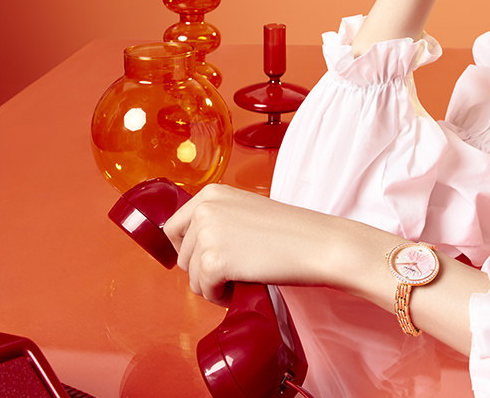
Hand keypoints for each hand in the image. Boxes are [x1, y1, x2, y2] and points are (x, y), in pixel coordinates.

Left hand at [163, 184, 339, 304]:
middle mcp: (204, 209)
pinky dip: (223, 296)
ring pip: (192, 278)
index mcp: (211, 193)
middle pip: (182, 256)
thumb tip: (191, 247)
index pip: (173, 228)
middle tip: (236, 269)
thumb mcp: (245, 210)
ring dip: (215, 285)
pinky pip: (205, 291)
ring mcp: (207, 234)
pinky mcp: (214, 261)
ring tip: (244, 275)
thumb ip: (218, 218)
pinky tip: (245, 284)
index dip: (189, 249)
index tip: (208, 258)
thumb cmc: (290, 231)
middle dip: (205, 270)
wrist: (316, 243)